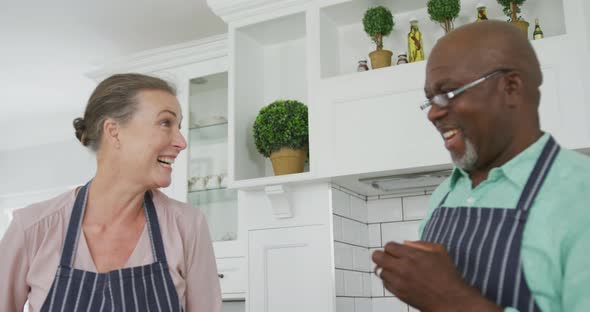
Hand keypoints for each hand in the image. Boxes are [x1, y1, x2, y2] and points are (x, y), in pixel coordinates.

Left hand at [372, 241, 501, 311]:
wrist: (450, 300)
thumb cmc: (447, 275)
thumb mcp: (439, 251)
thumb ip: (420, 244)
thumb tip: (405, 244)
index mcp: (412, 255)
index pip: (388, 246)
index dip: (393, 248)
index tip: (397, 251)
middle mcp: (402, 268)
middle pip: (377, 256)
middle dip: (382, 255)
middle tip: (390, 258)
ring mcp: (398, 282)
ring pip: (380, 271)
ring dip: (387, 269)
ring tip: (397, 271)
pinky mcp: (398, 293)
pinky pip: (385, 284)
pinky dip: (390, 280)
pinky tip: (400, 280)